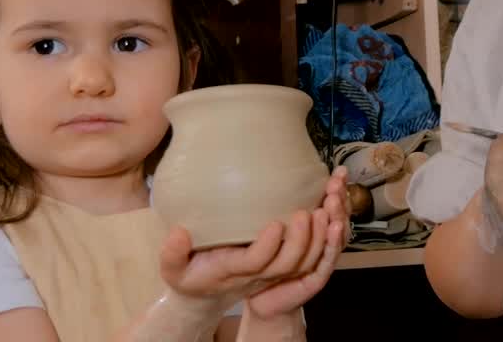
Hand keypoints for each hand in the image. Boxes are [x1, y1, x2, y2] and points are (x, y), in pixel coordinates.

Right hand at [157, 167, 350, 313]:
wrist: (206, 294)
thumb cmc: (189, 275)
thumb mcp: (172, 269)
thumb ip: (172, 253)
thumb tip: (178, 233)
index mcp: (232, 272)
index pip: (255, 263)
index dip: (268, 246)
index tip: (276, 223)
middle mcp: (258, 275)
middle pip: (287, 264)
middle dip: (301, 240)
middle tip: (307, 212)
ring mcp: (273, 271)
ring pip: (303, 262)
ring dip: (318, 238)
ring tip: (325, 208)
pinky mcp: (282, 263)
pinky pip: (310, 256)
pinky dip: (323, 238)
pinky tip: (330, 210)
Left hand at [247, 167, 351, 317]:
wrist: (260, 299)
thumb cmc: (265, 259)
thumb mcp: (270, 228)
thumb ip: (276, 206)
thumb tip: (267, 170)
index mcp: (316, 230)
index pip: (334, 207)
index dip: (340, 190)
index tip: (339, 172)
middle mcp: (323, 245)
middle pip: (339, 220)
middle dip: (340, 201)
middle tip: (334, 185)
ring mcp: (321, 262)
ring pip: (335, 239)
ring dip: (335, 219)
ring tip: (330, 203)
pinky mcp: (314, 280)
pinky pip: (324, 262)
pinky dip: (329, 245)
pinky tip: (330, 229)